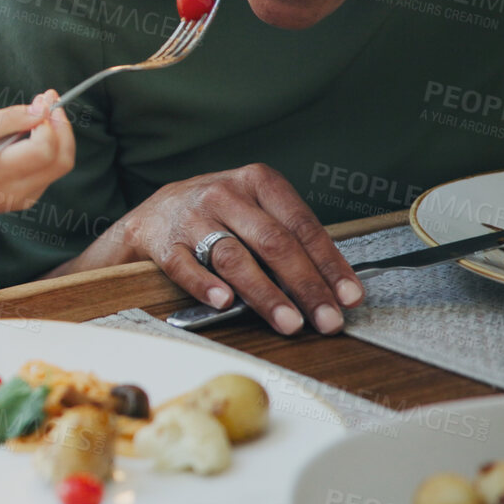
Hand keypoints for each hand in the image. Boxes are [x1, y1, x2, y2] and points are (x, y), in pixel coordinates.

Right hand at [0, 91, 75, 222]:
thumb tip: (41, 110)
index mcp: (1, 173)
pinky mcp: (25, 200)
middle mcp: (18, 191)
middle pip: (63, 160)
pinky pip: (49, 172)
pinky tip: (33, 136)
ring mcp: (24, 199)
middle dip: (63, 128)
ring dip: (58, 138)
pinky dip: (49, 151)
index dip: (51, 122)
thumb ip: (8, 119)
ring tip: (42, 115)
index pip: (45, 149)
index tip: (44, 98)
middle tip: (52, 103)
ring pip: (60, 166)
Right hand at [100, 163, 360, 335]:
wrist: (154, 213)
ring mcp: (192, 218)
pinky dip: (205, 285)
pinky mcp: (164, 242)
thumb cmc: (218, 214)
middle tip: (326, 319)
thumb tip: (334, 286)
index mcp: (257, 181)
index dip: (329, 264)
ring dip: (265, 294)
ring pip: (234, 257)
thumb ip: (288, 236)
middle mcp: (225, 195)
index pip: (302, 225)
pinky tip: (224, 302)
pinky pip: (186, 266)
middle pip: (273, 242)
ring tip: (289, 322)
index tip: (348, 297)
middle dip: (306, 286)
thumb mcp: (255, 208)